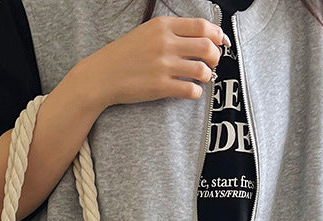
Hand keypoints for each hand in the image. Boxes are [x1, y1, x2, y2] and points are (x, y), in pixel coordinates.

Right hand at [80, 16, 228, 108]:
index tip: (221, 43)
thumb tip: (199, 37)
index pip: (202, 26)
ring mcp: (163, 66)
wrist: (102, 76)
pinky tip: (192, 91)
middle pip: (206, 47)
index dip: (217, 35)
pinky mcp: (160, 87)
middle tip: (213, 62)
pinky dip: (196, 92)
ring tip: (203, 77)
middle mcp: (165, 44)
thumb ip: (171, 32)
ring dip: (208, 75)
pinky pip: (190, 90)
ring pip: (202, 69)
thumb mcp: (146, 33)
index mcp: (163, 26)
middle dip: (216, 56)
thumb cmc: (124, 55)